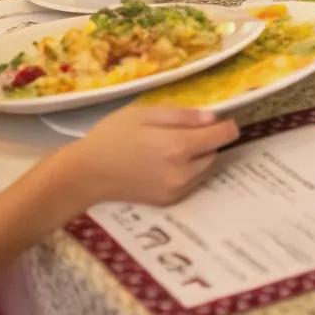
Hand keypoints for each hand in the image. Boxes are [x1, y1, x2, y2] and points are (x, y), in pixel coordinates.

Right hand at [64, 105, 238, 207]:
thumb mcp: (145, 113)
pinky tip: (163, 161)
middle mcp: (183, 173)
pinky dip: (187, 170)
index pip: (221, 137)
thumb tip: (213, 118)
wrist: (87, 173)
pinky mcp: (168, 202)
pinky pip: (191, 182)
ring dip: (198, 156)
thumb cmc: (113, 135)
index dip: (226, 125)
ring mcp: (177, 191)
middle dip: (206, 140)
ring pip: (204, 169)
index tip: (222, 119)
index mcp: (179, 147)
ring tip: (170, 145)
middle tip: (183, 129)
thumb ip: (181, 115)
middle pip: (213, 153)